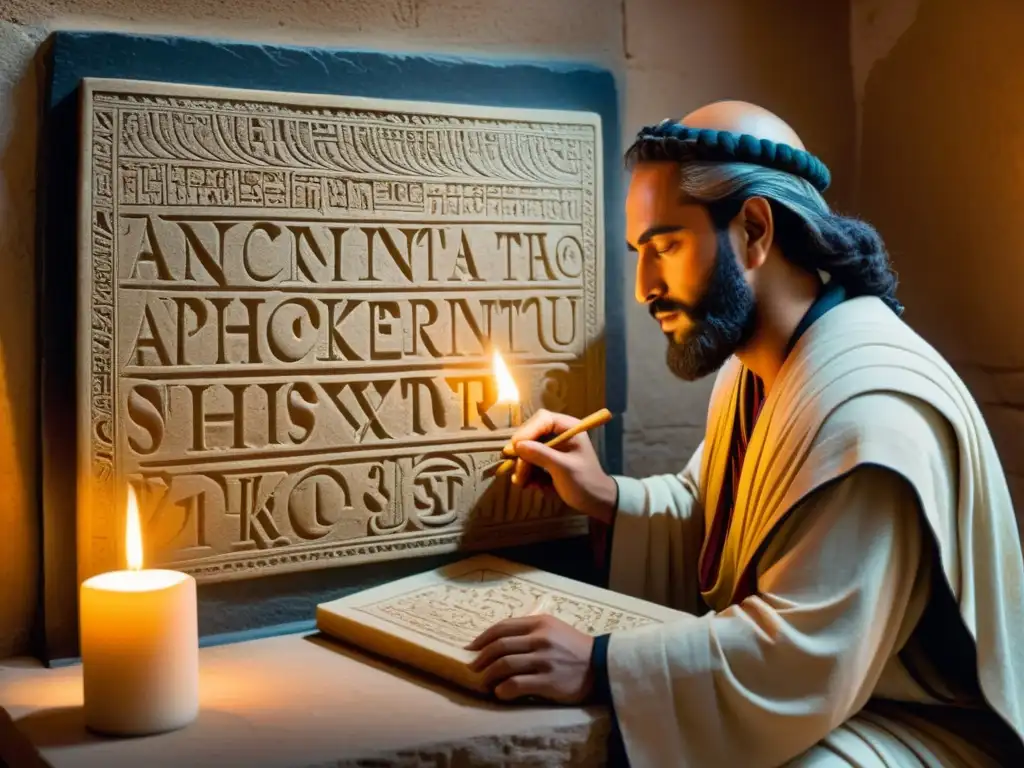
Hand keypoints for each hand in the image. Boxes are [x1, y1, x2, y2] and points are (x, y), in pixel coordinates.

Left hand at [466, 614, 594, 703]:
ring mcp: (544, 660)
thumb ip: (529, 631)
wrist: (601, 665)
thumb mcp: (553, 629)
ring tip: (484, 683)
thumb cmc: (574, 648)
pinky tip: (500, 693)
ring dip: (488, 675)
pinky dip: (503, 690)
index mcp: (539, 623)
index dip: (482, 638)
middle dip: (480, 658)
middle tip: (473, 668)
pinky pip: (517, 685)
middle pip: (499, 646)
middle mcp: (540, 638)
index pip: (502, 627)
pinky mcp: (549, 681)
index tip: (470, 648)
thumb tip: (497, 642)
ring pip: (504, 665)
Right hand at [505, 409, 616, 522]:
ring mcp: (551, 446)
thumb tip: (517, 446)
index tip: (515, 448)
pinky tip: (530, 484)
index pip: (542, 419)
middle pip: (530, 433)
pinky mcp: (545, 458)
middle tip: (519, 473)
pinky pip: (529, 461)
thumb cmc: (585, 482)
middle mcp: (558, 433)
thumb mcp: (564, 468)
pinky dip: (526, 472)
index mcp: (568, 428)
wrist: (595, 501)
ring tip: (523, 483)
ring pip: (526, 449)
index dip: (527, 431)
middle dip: (522, 454)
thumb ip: (542, 455)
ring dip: (522, 466)